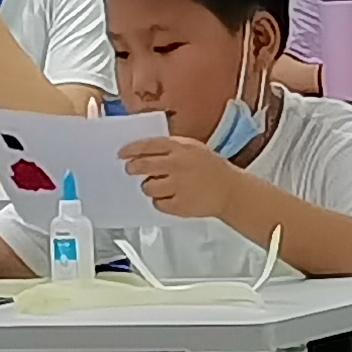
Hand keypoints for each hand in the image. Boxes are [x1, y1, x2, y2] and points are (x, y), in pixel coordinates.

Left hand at [118, 129, 259, 226]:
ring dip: (148, 186)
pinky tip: (170, 196)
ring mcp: (177, 186)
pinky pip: (158, 203)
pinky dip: (160, 201)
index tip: (122, 153)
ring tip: (160, 185)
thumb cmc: (211, 168)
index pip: (147, 146)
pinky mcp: (178, 205)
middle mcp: (176, 165)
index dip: (131, 149)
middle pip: (143, 166)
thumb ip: (170, 147)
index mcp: (180, 148)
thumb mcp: (193, 147)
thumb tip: (144, 151)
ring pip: (147, 187)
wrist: (230, 190)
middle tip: (131, 169)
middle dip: (133, 168)